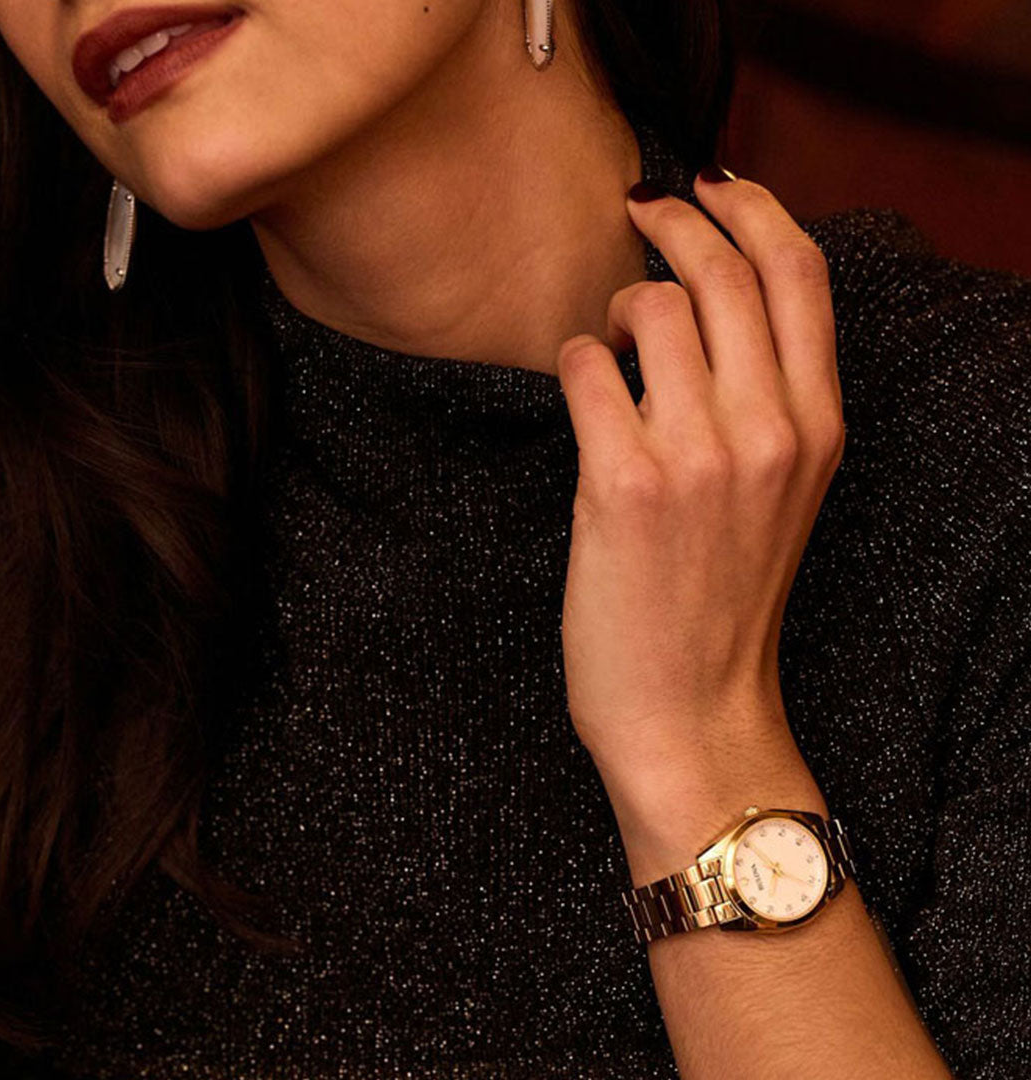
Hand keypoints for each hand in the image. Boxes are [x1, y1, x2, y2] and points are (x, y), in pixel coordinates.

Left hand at [556, 171, 843, 804]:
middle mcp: (769, 430)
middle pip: (723, 270)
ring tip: (609, 348)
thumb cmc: (723, 600)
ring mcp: (698, 456)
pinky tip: (580, 392)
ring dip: (615, 310)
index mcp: (817, 427)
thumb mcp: (781, 492)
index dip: (752, 207)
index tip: (710, 182)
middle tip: (638, 208)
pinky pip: (584, 366)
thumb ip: (765, 398)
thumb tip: (703, 304)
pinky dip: (574, 361)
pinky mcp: (622, 483)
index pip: (799, 274)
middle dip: (672, 216)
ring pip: (649, 308)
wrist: (691, 710)